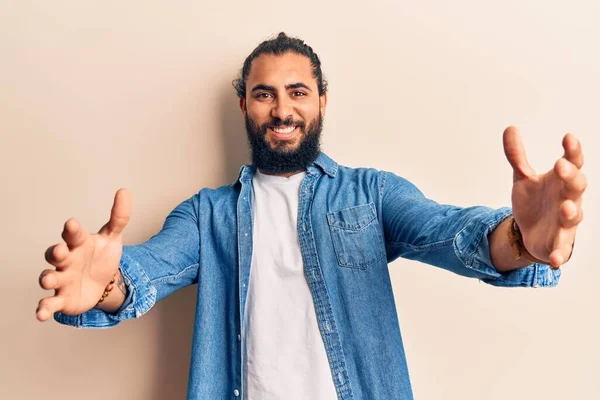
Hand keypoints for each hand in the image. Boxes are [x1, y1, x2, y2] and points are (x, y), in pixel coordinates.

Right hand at [36, 189, 131, 320]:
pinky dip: (44, 308)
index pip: (73, 234)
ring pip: (49, 278)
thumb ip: (119, 217)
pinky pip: (49, 303)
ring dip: (47, 279)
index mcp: (78, 244)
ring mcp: (62, 280)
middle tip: (60, 251)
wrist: (103, 283)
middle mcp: (66, 260)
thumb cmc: (102, 256)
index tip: (72, 223)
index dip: (72, 229)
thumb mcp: (112, 237)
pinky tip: (42, 314)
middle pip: (55, 255)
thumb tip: (125, 190)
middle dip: (56, 253)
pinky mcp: (62, 299)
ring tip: (48, 280)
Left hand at [503, 126, 585, 268]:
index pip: (572, 162)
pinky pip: (563, 249)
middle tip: (560, 166)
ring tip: (565, 208)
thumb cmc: (534, 201)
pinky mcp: (559, 243)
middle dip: (571, 176)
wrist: (530, 232)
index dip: (573, 151)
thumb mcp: (522, 178)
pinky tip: (556, 260)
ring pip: (575, 216)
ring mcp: (566, 222)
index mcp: (561, 181)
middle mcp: (568, 199)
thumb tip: (510, 128)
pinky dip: (561, 254)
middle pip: (577, 186)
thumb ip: (517, 156)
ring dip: (571, 212)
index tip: (567, 137)